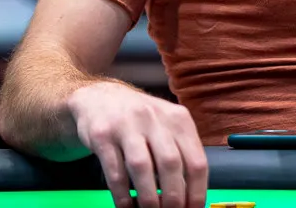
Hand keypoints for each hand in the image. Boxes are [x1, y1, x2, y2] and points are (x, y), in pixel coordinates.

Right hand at [67, 81, 207, 207]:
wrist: (99, 98)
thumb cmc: (140, 120)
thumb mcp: (166, 126)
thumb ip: (180, 153)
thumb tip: (190, 196)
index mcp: (178, 119)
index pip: (196, 160)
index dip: (197, 191)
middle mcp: (154, 118)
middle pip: (171, 164)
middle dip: (174, 197)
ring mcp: (127, 124)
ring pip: (142, 167)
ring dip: (148, 198)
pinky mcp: (102, 135)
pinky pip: (114, 171)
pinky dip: (122, 194)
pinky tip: (126, 206)